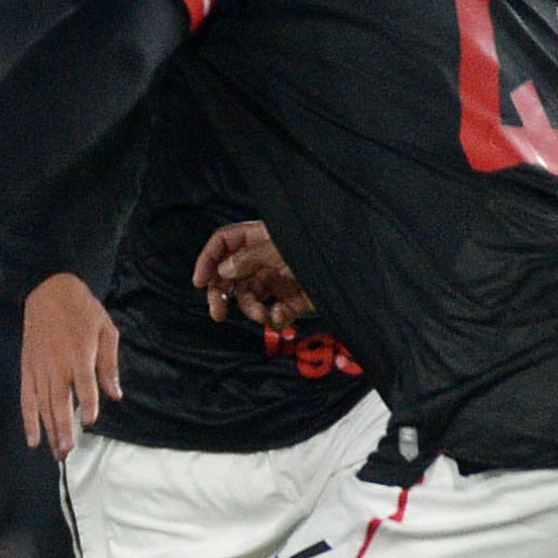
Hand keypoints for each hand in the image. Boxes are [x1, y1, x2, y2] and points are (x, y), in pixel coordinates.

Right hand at [21, 273, 120, 459]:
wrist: (49, 291)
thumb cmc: (82, 310)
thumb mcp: (106, 330)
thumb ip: (109, 364)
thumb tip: (115, 394)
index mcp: (79, 356)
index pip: (85, 388)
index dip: (89, 407)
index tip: (90, 422)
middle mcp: (57, 366)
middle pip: (59, 404)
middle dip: (64, 430)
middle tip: (67, 453)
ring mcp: (39, 369)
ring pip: (43, 406)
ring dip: (49, 431)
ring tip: (57, 453)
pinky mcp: (27, 369)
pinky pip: (27, 399)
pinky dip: (29, 419)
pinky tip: (33, 438)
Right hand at [194, 220, 314, 329]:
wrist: (357, 277)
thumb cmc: (321, 250)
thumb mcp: (283, 249)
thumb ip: (250, 259)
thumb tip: (223, 271)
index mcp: (260, 238)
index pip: (223, 243)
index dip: (208, 260)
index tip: (199, 281)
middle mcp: (264, 260)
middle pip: (228, 275)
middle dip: (220, 295)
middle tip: (217, 314)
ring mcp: (277, 281)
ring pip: (248, 298)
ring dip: (251, 310)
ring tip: (264, 315)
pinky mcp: (290, 302)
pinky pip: (271, 313)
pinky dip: (273, 319)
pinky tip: (281, 318)